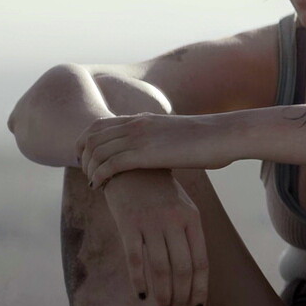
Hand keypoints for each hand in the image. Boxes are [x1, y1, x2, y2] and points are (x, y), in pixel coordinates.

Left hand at [78, 112, 232, 186]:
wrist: (222, 135)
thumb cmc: (207, 140)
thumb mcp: (176, 134)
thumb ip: (160, 138)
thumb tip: (158, 149)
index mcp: (141, 118)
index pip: (98, 125)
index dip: (85, 142)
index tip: (87, 159)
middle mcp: (135, 124)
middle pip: (91, 138)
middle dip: (83, 158)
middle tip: (87, 175)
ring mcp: (138, 137)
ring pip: (96, 152)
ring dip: (89, 170)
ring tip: (94, 184)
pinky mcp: (144, 154)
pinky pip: (108, 165)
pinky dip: (99, 177)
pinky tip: (100, 187)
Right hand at [99, 169, 208, 305]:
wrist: (131, 167)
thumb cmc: (160, 194)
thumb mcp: (183, 208)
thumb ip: (190, 236)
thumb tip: (194, 274)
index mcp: (192, 219)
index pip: (201, 262)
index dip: (200, 289)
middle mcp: (174, 221)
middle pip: (182, 269)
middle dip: (181, 296)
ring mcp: (151, 222)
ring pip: (160, 268)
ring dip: (162, 294)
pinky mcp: (128, 224)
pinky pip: (135, 260)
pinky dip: (139, 281)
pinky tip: (141, 295)